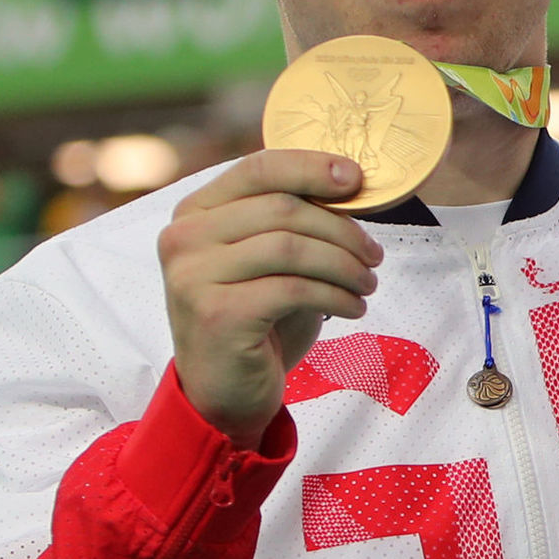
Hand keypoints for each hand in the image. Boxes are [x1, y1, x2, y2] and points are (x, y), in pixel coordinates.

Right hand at [158, 151, 384, 447]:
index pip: (258, 168)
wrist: (225, 390)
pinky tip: (353, 308)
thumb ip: (290, 221)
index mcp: (195, 212)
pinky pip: (293, 289)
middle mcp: (184, 237)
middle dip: (342, 230)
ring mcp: (194, 275)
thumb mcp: (270, 260)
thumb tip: (349, 183)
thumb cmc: (256, 319)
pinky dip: (335, 295)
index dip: (312, 168)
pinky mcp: (216, 313)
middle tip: (374, 255)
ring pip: (291, 247)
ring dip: (344, 265)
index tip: (357, 179)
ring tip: (367, 284)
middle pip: (283, 208)